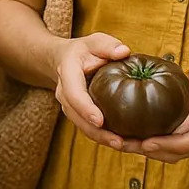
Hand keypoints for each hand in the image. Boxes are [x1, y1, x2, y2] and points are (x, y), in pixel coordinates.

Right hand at [53, 33, 130, 149]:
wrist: (64, 61)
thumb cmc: (84, 51)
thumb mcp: (95, 42)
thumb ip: (108, 45)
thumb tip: (124, 52)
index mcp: (67, 74)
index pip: (73, 94)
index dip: (85, 108)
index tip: (100, 120)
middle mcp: (64, 94)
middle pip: (77, 117)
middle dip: (97, 132)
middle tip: (119, 142)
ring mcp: (69, 107)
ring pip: (82, 127)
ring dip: (101, 139)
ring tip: (124, 146)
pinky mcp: (77, 115)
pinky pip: (88, 128)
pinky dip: (103, 137)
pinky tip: (123, 143)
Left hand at [126, 68, 188, 161]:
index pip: (187, 144)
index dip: (165, 145)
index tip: (145, 143)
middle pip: (171, 153)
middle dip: (144, 150)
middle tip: (119, 143)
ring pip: (164, 151)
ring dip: (140, 147)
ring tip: (115, 140)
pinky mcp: (184, 135)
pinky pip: (163, 141)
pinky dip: (144, 139)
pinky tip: (125, 129)